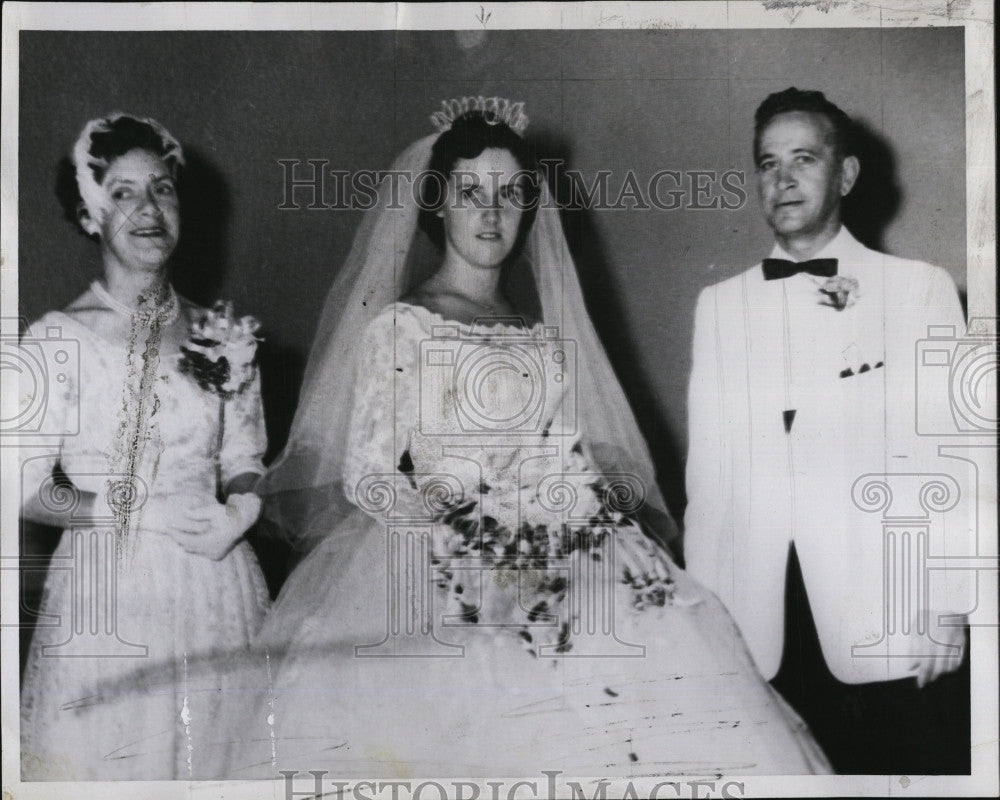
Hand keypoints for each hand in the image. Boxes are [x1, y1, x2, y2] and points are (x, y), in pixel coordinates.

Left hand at [145, 493, 261, 560]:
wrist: (241, 522)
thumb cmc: (228, 514)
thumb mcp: (214, 510)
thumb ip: (199, 513)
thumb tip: (185, 513)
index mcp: (214, 539)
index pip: (190, 540)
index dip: (177, 535)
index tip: (168, 528)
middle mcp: (215, 549)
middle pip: (189, 547)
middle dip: (178, 538)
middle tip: (169, 530)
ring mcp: (216, 554)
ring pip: (193, 550)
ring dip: (184, 542)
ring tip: (176, 533)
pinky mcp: (216, 556)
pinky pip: (199, 552)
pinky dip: (193, 546)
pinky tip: (188, 538)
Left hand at [908, 610, 966, 688]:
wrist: (946, 606)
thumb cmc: (927, 618)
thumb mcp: (915, 629)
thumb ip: (912, 648)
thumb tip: (911, 667)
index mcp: (927, 639)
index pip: (925, 664)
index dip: (922, 675)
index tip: (920, 683)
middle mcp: (940, 643)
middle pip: (936, 668)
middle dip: (930, 677)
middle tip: (925, 682)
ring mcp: (953, 643)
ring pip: (947, 667)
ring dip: (940, 673)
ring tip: (933, 675)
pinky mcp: (962, 644)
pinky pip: (957, 663)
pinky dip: (951, 668)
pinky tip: (945, 667)